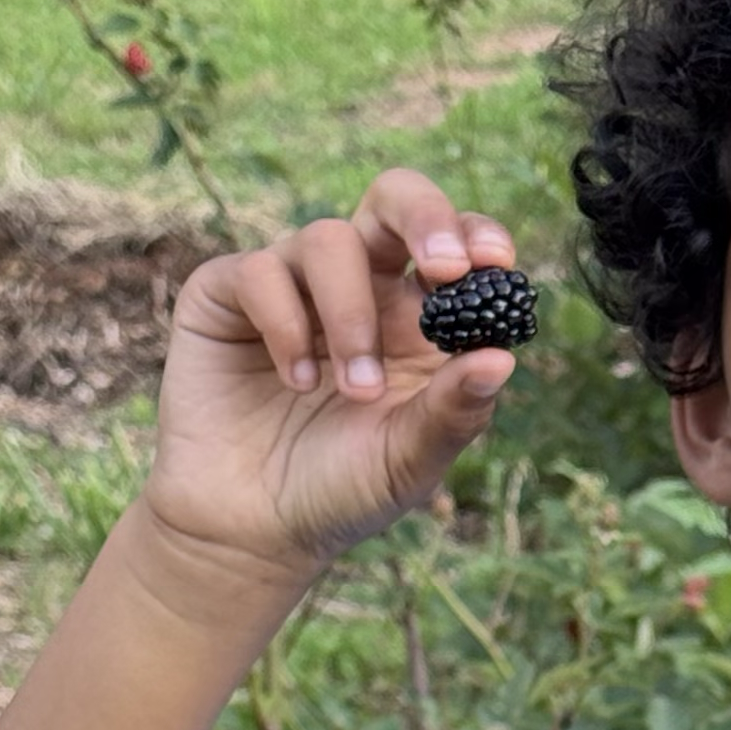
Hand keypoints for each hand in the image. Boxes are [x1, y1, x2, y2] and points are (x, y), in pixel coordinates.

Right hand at [142, 170, 525, 585]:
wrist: (250, 531)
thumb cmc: (341, 491)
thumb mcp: (409, 460)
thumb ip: (454, 411)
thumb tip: (503, 358)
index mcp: (415, 317)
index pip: (455, 244)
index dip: (476, 235)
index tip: (494, 264)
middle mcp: (358, 287)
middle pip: (394, 198)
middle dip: (426, 217)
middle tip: (445, 266)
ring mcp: (291, 285)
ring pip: (328, 239)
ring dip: (351, 314)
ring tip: (354, 389)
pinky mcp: (226, 295)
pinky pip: (260, 270)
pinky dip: (285, 323)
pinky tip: (295, 383)